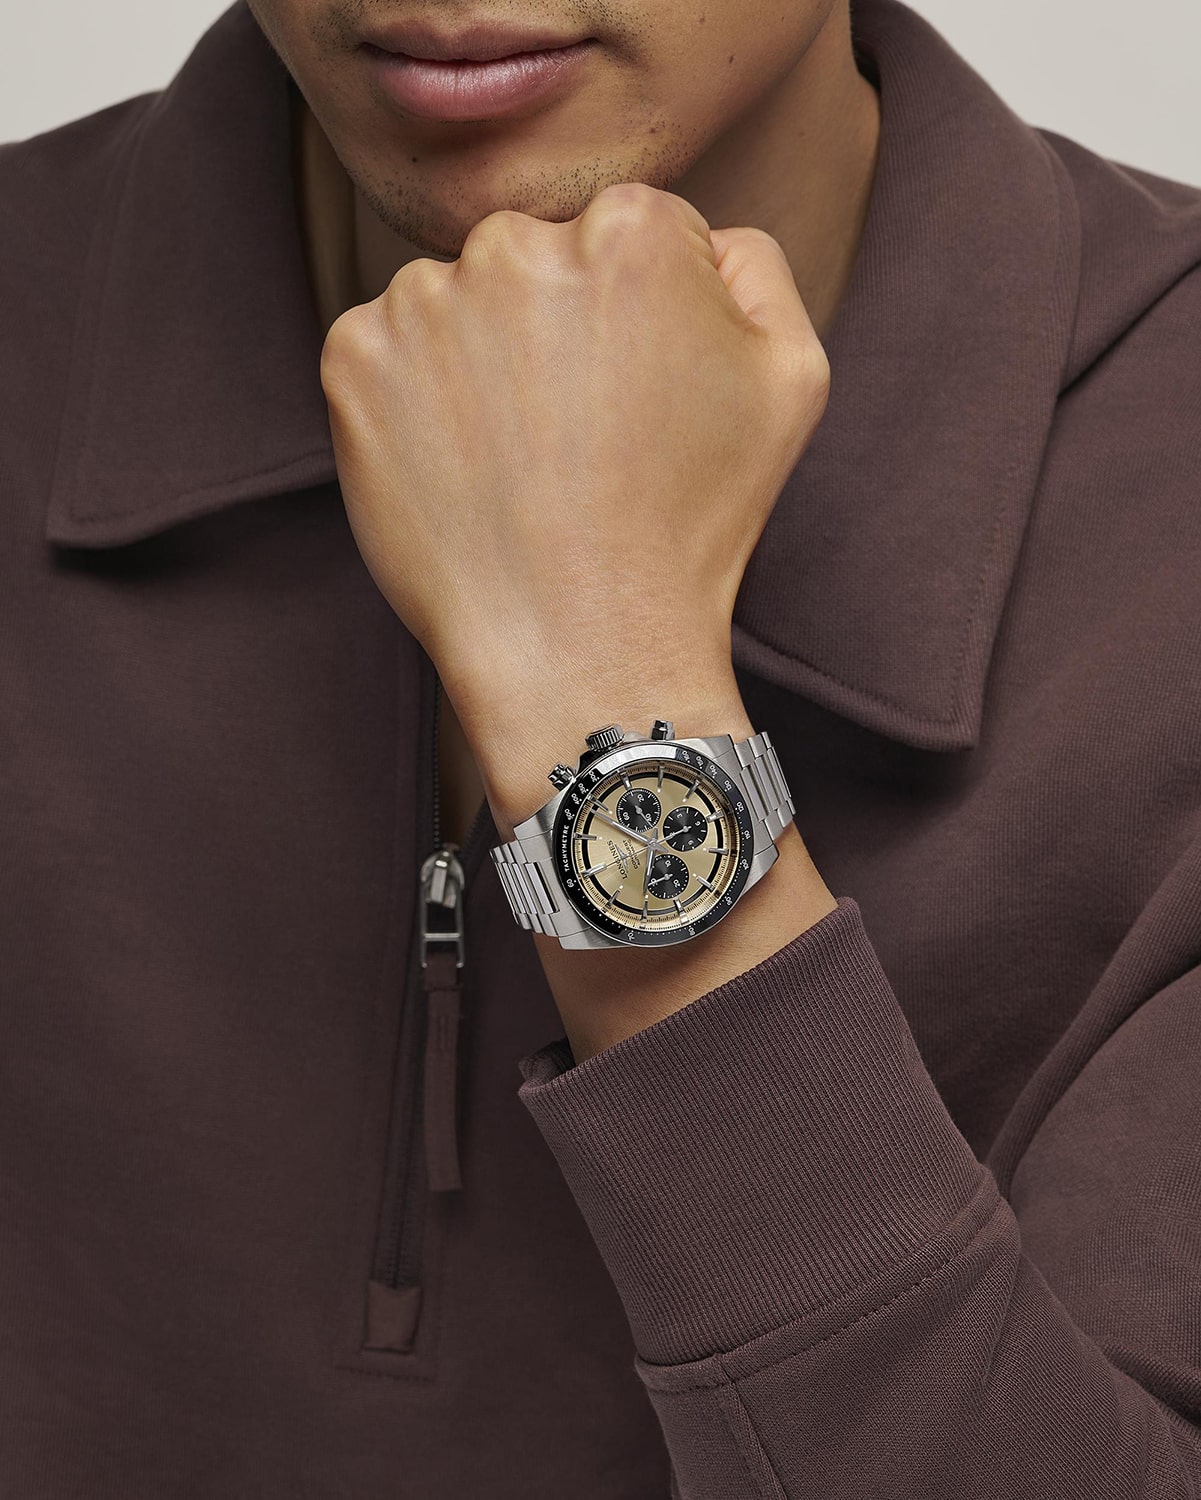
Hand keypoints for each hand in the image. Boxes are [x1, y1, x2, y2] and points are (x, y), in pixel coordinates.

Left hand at [320, 182, 829, 825]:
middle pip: (535, 260)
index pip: (627, 235)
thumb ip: (755, 267)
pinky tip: (461, 468)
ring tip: (518, 465)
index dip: (638, 323)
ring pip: (457, 305)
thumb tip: (701, 237)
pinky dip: (413, 400)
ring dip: (479, 362)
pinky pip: (386, 351)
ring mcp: (422, 300)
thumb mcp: (791, 379)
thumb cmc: (693, 525)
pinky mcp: (354, 360)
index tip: (635, 401)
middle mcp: (515, 241)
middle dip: (553, 330)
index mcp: (629, 230)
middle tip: (577, 441)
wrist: (580, 645)